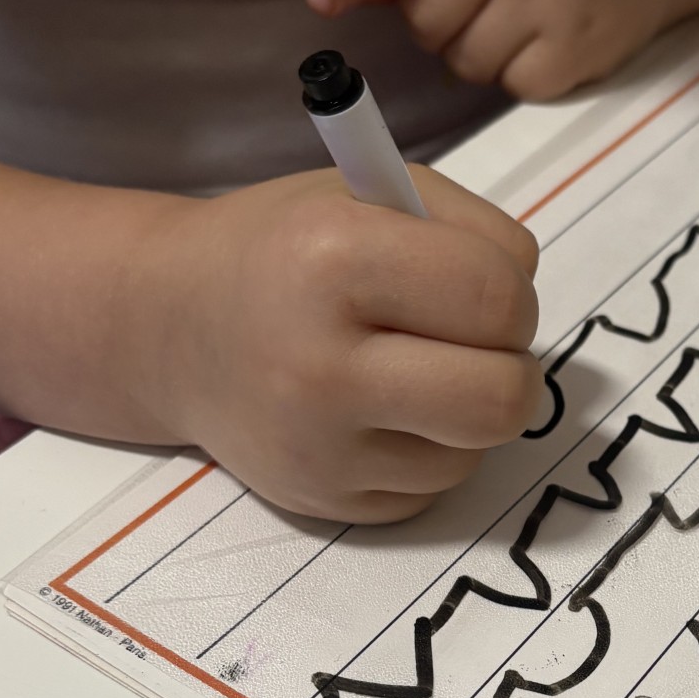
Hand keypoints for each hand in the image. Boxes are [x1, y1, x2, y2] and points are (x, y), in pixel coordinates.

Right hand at [131, 164, 541, 523]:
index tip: (483, 286)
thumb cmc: (285, 249)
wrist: (171, 329)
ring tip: (411, 371)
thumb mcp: (366, 193)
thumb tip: (527, 303)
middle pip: (503, 399)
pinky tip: (378, 411)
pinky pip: (433, 488)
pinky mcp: (327, 504)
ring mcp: (320, 448)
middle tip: (472, 341)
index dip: (513, 293)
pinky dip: (428, 449)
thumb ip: (465, 229)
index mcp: (333, 261)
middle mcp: (320, 366)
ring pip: (476, 452)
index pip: (498, 299)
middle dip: (510, 365)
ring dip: (467, 411)